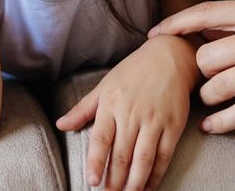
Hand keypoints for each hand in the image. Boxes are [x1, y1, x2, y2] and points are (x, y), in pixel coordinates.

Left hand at [56, 36, 198, 190]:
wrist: (169, 57)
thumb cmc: (133, 72)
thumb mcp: (104, 85)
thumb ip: (82, 109)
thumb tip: (61, 125)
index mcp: (112, 105)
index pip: (102, 139)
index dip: (96, 162)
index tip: (92, 181)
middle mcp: (133, 114)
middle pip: (123, 154)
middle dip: (115, 180)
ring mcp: (154, 121)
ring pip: (144, 159)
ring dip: (135, 183)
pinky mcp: (173, 126)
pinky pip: (164, 156)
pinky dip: (156, 174)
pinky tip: (149, 187)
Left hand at [150, 0, 234, 132]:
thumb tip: (210, 30)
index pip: (206, 13)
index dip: (175, 24)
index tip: (155, 36)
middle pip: (206, 55)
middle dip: (199, 73)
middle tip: (199, 82)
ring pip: (219, 85)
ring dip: (210, 98)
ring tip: (211, 103)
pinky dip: (223, 122)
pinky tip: (214, 126)